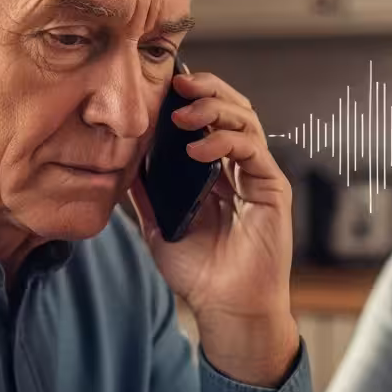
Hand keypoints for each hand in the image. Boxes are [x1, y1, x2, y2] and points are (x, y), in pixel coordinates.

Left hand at [130, 70, 297, 386]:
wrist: (225, 307)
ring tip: (183, 115)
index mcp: (215, 171)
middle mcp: (239, 167)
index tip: (161, 86)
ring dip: (214, 108)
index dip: (189, 96)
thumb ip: (145, 192)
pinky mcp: (272, 188)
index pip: (207, 118)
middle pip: (231, 108)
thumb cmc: (198, 272)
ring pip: (246, 120)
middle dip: (205, 90)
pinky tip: (198, 150)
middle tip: (177, 84)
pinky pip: (253, 150)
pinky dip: (225, 141)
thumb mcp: (157, 224)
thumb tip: (119, 160)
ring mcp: (258, 175)